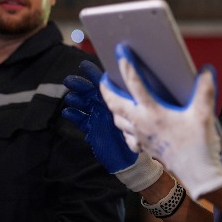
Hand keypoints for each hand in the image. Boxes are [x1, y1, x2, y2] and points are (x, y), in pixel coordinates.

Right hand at [63, 60, 162, 191]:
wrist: (134, 156)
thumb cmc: (143, 132)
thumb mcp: (148, 112)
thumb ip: (146, 97)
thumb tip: (154, 81)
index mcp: (119, 98)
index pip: (106, 82)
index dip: (95, 74)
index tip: (85, 66)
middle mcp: (107, 104)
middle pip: (91, 91)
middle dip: (80, 85)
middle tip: (70, 80)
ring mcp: (98, 116)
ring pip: (85, 104)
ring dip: (76, 99)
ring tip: (70, 97)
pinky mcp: (92, 128)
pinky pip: (82, 121)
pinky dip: (74, 116)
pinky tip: (67, 112)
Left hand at [100, 43, 221, 198]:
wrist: (198, 174)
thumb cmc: (200, 145)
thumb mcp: (204, 114)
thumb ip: (204, 90)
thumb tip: (206, 69)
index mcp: (153, 113)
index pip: (134, 85)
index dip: (127, 67)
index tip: (121, 53)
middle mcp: (141, 124)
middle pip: (114, 104)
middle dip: (106, 89)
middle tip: (104, 77)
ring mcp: (140, 137)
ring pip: (117, 120)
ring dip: (113, 107)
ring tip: (115, 96)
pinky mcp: (143, 147)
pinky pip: (126, 135)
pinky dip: (123, 126)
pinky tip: (129, 123)